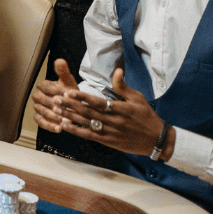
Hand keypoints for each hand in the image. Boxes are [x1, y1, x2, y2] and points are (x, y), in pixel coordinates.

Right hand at [32, 58, 80, 133]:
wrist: (73, 104)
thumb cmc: (70, 91)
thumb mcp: (68, 81)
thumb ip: (63, 72)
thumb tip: (60, 60)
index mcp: (43, 85)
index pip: (47, 87)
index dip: (57, 91)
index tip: (67, 95)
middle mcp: (38, 96)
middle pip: (42, 100)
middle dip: (54, 105)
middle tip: (65, 109)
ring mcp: (38, 107)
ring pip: (42, 112)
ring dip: (54, 117)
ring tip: (65, 120)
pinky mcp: (40, 118)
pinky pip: (42, 123)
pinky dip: (50, 126)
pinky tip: (59, 129)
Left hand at [38, 66, 170, 157]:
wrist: (156, 140)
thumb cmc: (147, 117)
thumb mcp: (138, 99)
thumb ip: (124, 87)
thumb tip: (116, 71)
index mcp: (121, 109)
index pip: (98, 102)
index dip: (82, 97)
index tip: (69, 92)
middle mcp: (114, 121)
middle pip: (88, 112)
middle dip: (70, 105)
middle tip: (56, 99)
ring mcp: (110, 133)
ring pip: (86, 124)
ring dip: (70, 116)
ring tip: (56, 110)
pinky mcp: (108, 142)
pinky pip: (89, 136)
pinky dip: (76, 131)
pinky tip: (65, 125)